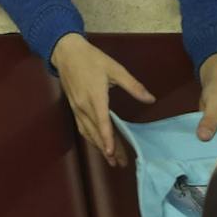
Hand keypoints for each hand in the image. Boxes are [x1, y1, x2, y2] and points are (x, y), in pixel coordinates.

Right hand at [50, 33, 154, 166]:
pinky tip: (96, 144)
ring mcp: (77, 108)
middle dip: (108, 149)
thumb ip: (133, 85)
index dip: (107, 138)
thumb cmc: (92, 59)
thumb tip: (150, 99)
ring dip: (98, 147)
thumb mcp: (115, 68)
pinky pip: (82, 127)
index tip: (112, 152)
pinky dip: (90, 138)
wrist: (66, 52)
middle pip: (96, 132)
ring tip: (110, 160)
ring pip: (88, 132)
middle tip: (119, 163)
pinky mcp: (73, 107)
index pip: (102, 122)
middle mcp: (84, 106)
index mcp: (95, 97)